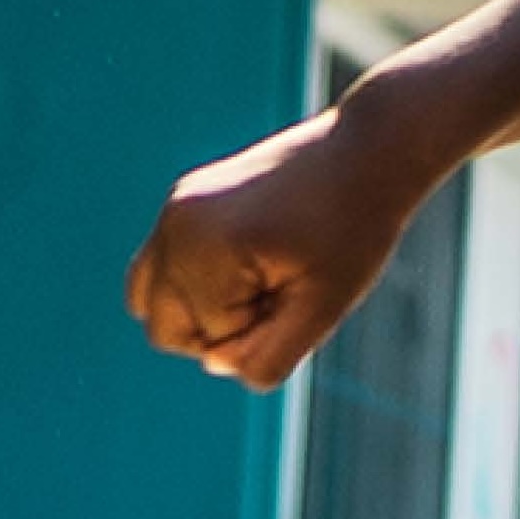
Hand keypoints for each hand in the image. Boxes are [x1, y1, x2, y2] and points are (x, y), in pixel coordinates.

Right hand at [126, 109, 423, 391]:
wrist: (366, 154)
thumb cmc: (354, 231)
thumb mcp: (326, 305)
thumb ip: (270, 352)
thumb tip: (214, 364)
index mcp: (207, 247)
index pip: (210, 341)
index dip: (263, 329)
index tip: (301, 285)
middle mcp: (176, 225)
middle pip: (165, 330)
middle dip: (223, 326)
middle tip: (281, 286)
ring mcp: (172, 211)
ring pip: (153, 305)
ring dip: (205, 308)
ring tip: (263, 275)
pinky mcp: (180, 203)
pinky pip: (159, 272)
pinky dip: (196, 284)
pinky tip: (247, 261)